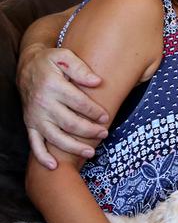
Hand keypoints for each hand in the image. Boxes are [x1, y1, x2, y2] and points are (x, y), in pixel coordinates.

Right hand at [17, 44, 108, 168]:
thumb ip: (80, 68)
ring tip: (91, 152)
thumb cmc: (50, 62)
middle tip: (104, 133)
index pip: (78, 103)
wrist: (27, 67)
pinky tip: (54, 166)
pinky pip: (34, 144)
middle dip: (89, 131)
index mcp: (53, 86)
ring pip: (55, 137)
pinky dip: (42, 157)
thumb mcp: (64, 56)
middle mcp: (43, 104)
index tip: (106, 116)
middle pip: (69, 123)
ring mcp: (35, 117)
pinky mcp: (30, 124)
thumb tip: (97, 81)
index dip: (94, 111)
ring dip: (73, 147)